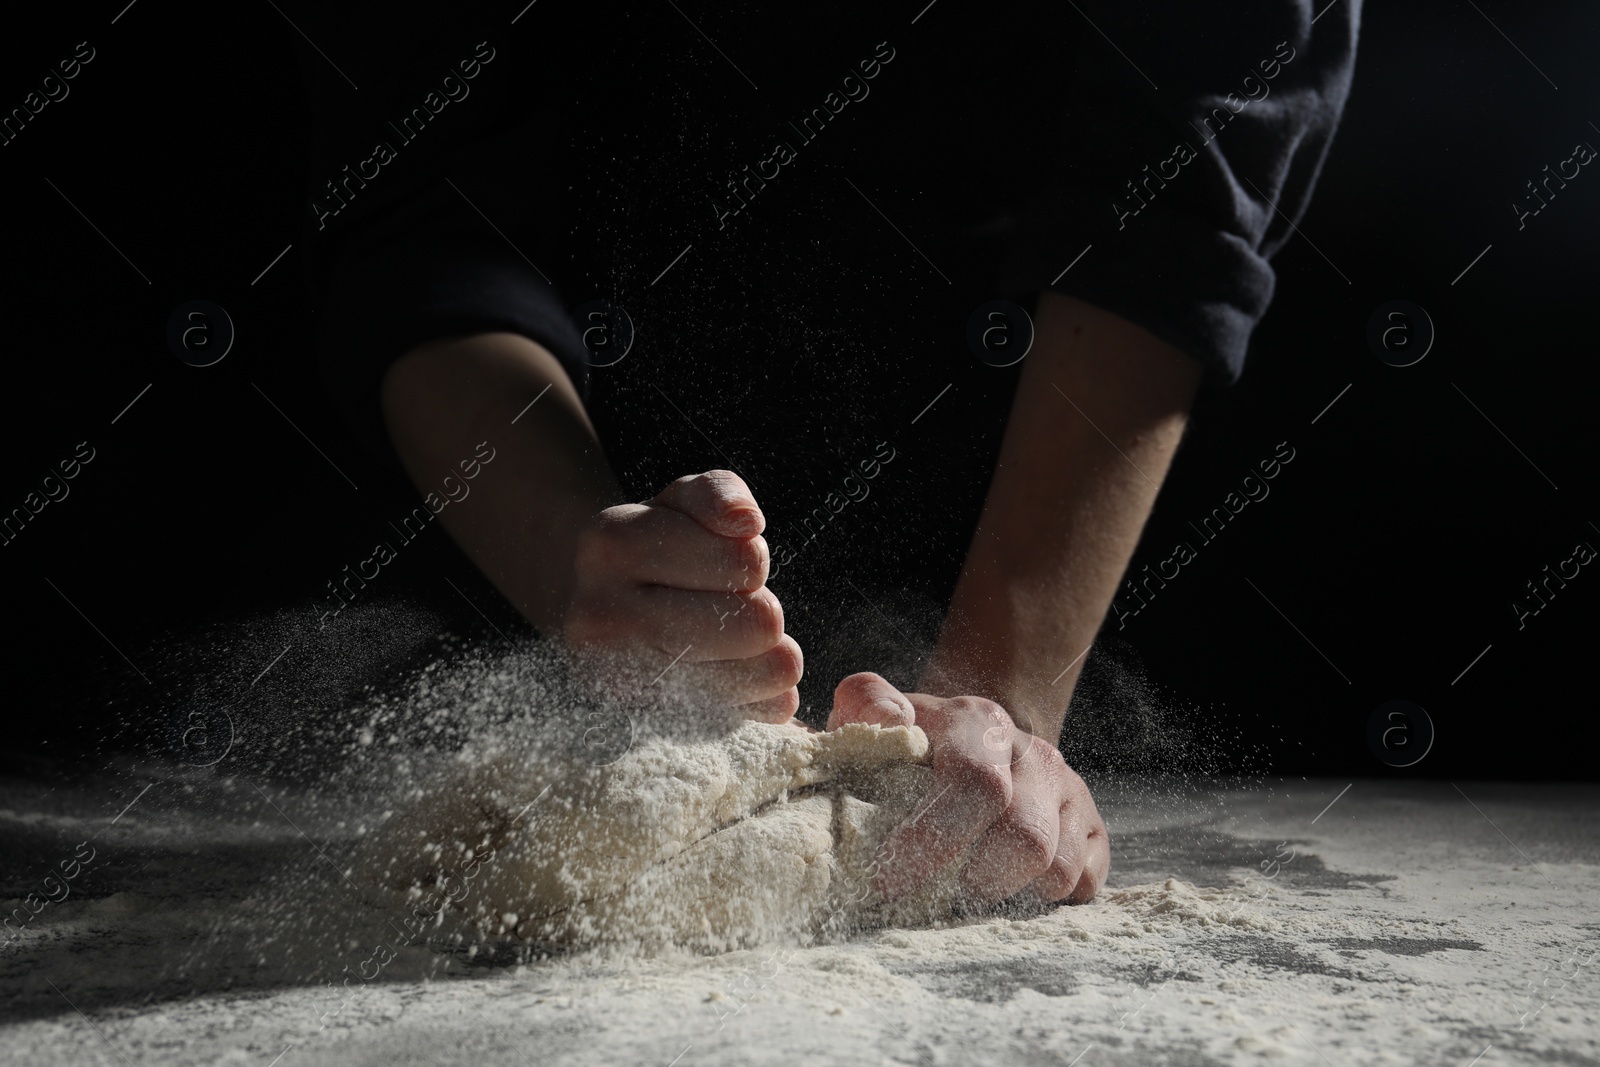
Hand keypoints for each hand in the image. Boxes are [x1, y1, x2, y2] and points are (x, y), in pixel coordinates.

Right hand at [563, 470, 800, 721]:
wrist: (596, 618)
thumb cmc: (658, 554)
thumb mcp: (682, 506)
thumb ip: (718, 495)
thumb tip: (744, 522)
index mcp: (612, 542)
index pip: (744, 560)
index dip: (752, 560)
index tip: (726, 563)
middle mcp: (599, 614)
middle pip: (756, 623)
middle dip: (762, 614)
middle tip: (733, 611)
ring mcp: (610, 680)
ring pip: (752, 678)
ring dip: (764, 664)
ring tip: (734, 648)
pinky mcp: (634, 728)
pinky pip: (733, 721)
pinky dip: (749, 703)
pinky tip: (727, 684)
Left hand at [827, 672, 1107, 904]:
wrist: (976, 742)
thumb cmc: (911, 746)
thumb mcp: (876, 712)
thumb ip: (868, 702)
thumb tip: (890, 720)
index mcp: (979, 723)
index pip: (975, 783)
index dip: (933, 840)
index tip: (889, 881)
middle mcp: (1033, 753)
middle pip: (1026, 837)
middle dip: (976, 882)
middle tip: (935, 898)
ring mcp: (1069, 791)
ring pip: (1058, 868)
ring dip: (1008, 893)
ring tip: (967, 889)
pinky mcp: (1092, 828)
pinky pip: (1084, 882)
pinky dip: (1043, 900)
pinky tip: (1006, 887)